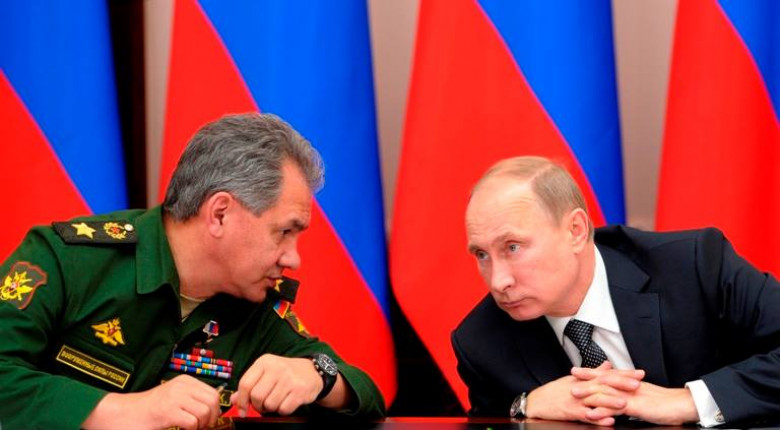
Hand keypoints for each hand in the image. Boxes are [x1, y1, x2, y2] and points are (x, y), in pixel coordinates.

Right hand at [82, 374, 221, 429]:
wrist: (125, 414)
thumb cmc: (152, 410)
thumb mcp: (176, 397)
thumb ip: (193, 399)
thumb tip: (215, 409)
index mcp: (185, 381)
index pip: (214, 393)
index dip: (214, 410)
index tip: (207, 420)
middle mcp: (181, 386)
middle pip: (212, 401)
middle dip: (211, 418)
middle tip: (201, 427)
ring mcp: (174, 397)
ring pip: (204, 412)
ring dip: (201, 425)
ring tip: (191, 428)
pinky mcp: (167, 411)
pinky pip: (192, 422)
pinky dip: (191, 429)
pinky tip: (182, 429)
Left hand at [231, 354, 321, 415]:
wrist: (313, 372)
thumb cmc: (285, 374)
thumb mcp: (266, 373)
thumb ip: (249, 385)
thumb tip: (233, 400)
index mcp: (264, 362)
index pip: (245, 383)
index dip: (241, 400)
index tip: (242, 409)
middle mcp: (276, 368)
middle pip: (256, 396)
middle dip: (258, 405)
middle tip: (263, 405)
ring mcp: (289, 379)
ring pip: (269, 404)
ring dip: (271, 408)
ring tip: (277, 401)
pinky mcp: (300, 390)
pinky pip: (283, 409)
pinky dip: (283, 410)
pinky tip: (287, 402)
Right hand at [526, 362, 636, 425]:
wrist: (537, 402)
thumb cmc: (555, 391)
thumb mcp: (574, 378)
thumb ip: (593, 372)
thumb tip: (608, 365)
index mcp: (585, 379)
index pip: (607, 374)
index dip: (624, 373)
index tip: (639, 373)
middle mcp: (582, 387)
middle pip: (604, 384)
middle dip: (622, 384)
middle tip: (638, 384)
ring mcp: (577, 400)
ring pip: (596, 399)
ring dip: (611, 400)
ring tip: (625, 402)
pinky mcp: (571, 412)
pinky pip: (587, 416)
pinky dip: (598, 419)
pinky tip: (608, 420)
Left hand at [572, 367, 697, 424]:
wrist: (683, 405)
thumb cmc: (665, 403)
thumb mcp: (645, 396)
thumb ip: (631, 395)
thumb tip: (619, 397)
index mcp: (630, 384)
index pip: (608, 375)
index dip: (592, 372)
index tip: (578, 370)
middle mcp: (629, 387)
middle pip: (604, 380)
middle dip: (586, 377)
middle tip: (570, 375)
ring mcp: (632, 397)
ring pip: (607, 392)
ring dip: (589, 392)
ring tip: (574, 393)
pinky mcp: (636, 408)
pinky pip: (617, 408)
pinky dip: (603, 410)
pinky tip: (593, 413)